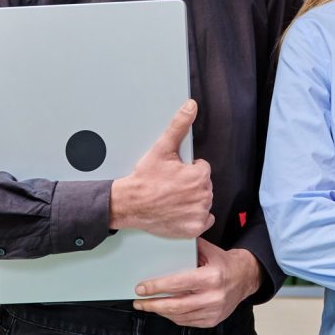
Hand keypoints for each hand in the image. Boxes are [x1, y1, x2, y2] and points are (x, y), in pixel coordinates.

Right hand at [109, 100, 213, 237]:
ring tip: (172, 198)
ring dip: (192, 200)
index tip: (174, 174)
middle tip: (171, 186)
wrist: (130, 204)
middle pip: (203, 185)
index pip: (202, 169)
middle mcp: (203, 195)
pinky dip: (194, 217)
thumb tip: (190, 107)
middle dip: (190, 184)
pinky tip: (179, 211)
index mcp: (199, 176)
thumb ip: (179, 125)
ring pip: (203, 201)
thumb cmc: (145, 179)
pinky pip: (204, 220)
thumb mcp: (162, 148)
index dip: (187, 169)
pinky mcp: (194, 228)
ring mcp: (199, 213)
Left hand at [132, 238, 262, 327]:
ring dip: (161, 312)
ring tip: (147, 305)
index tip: (141, 288)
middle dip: (153, 304)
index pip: (178, 284)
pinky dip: (173, 316)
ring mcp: (214, 311)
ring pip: (180, 316)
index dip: (157, 287)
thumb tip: (163, 240)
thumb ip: (188, 247)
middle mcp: (214, 297)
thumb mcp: (208, 250)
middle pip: (176, 305)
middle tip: (139, 301)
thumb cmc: (222, 262)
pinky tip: (164, 310)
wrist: (245, 278)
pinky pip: (187, 322)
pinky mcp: (212, 321)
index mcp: (211, 277)